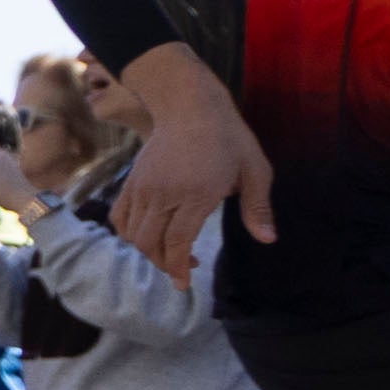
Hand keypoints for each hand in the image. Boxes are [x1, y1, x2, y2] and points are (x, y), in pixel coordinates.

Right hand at [108, 42, 270, 274]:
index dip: (180, 267)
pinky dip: (130, 233)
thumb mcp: (256, 169)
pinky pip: (121, 217)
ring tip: (169, 252)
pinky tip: (149, 234)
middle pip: (151, 243)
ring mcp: (143, 188)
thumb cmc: (229, 138)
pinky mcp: (132, 182)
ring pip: (134, 234)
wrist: (189, 107)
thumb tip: (268, 240)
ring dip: (149, 250)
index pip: (178, 242)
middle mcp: (164, 193)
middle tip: (184, 268)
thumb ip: (258, 207)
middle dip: (165, 263)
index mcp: (196, 193)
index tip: (184, 283)